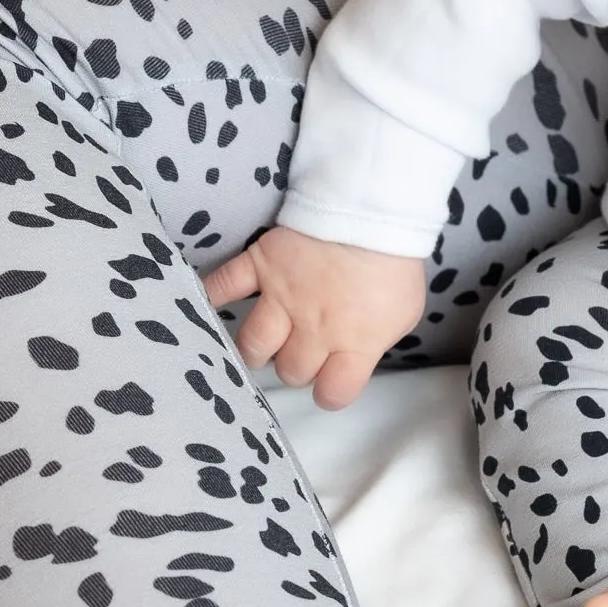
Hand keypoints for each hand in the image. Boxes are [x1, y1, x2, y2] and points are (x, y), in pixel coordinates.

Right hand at [203, 226, 426, 410]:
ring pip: (254, 343)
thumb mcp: (401, 318)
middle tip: (302, 352)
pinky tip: (206, 307)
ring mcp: (282, 298)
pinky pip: (224, 286)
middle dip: (296, 367)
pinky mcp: (260, 265)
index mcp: (353, 346)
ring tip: (263, 346)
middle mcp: (314, 330)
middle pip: (291, 371)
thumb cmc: (395, 268)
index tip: (331, 382)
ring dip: (256, 350)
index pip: (332, 393)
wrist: (372, 213)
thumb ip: (372, 344)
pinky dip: (212, 297)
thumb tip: (354, 357)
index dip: (330, 392)